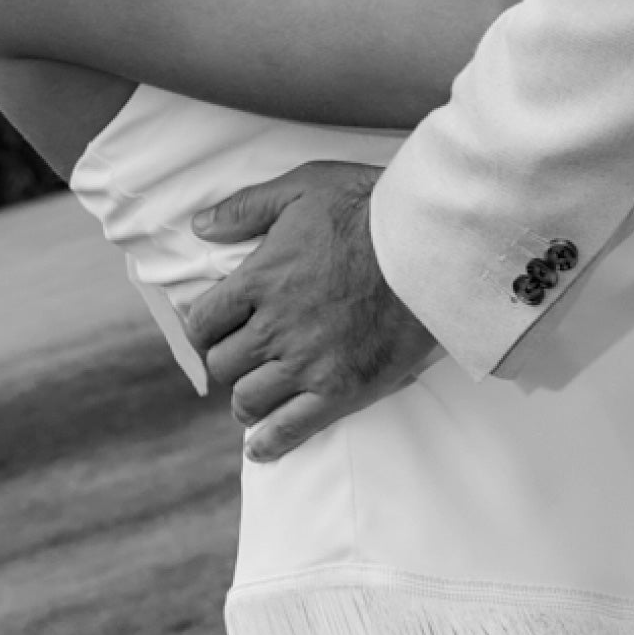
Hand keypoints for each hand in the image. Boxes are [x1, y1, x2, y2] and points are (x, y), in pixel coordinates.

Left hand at [184, 162, 435, 461]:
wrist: (432, 246)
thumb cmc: (372, 209)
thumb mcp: (305, 186)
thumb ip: (247, 208)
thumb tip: (201, 227)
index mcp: (259, 280)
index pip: (204, 320)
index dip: (207, 326)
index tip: (217, 328)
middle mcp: (275, 328)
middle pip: (224, 363)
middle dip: (231, 359)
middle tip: (246, 357)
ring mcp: (307, 363)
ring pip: (249, 399)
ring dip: (247, 399)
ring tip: (256, 397)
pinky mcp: (342, 389)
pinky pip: (292, 428)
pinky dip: (270, 443)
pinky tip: (260, 448)